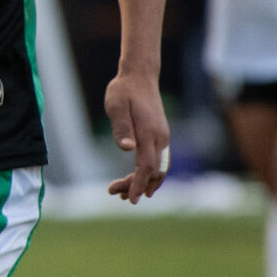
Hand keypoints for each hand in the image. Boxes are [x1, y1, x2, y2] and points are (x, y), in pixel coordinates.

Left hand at [104, 71, 169, 202]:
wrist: (140, 76)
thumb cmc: (124, 90)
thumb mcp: (117, 105)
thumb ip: (121, 127)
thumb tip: (127, 149)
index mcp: (149, 133)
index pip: (146, 166)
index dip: (139, 184)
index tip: (130, 199)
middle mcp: (160, 138)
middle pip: (153, 171)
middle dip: (137, 186)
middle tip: (114, 194)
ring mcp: (162, 137)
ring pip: (158, 168)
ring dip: (144, 183)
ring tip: (122, 193)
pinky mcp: (160, 135)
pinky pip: (158, 161)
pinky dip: (150, 174)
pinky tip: (139, 181)